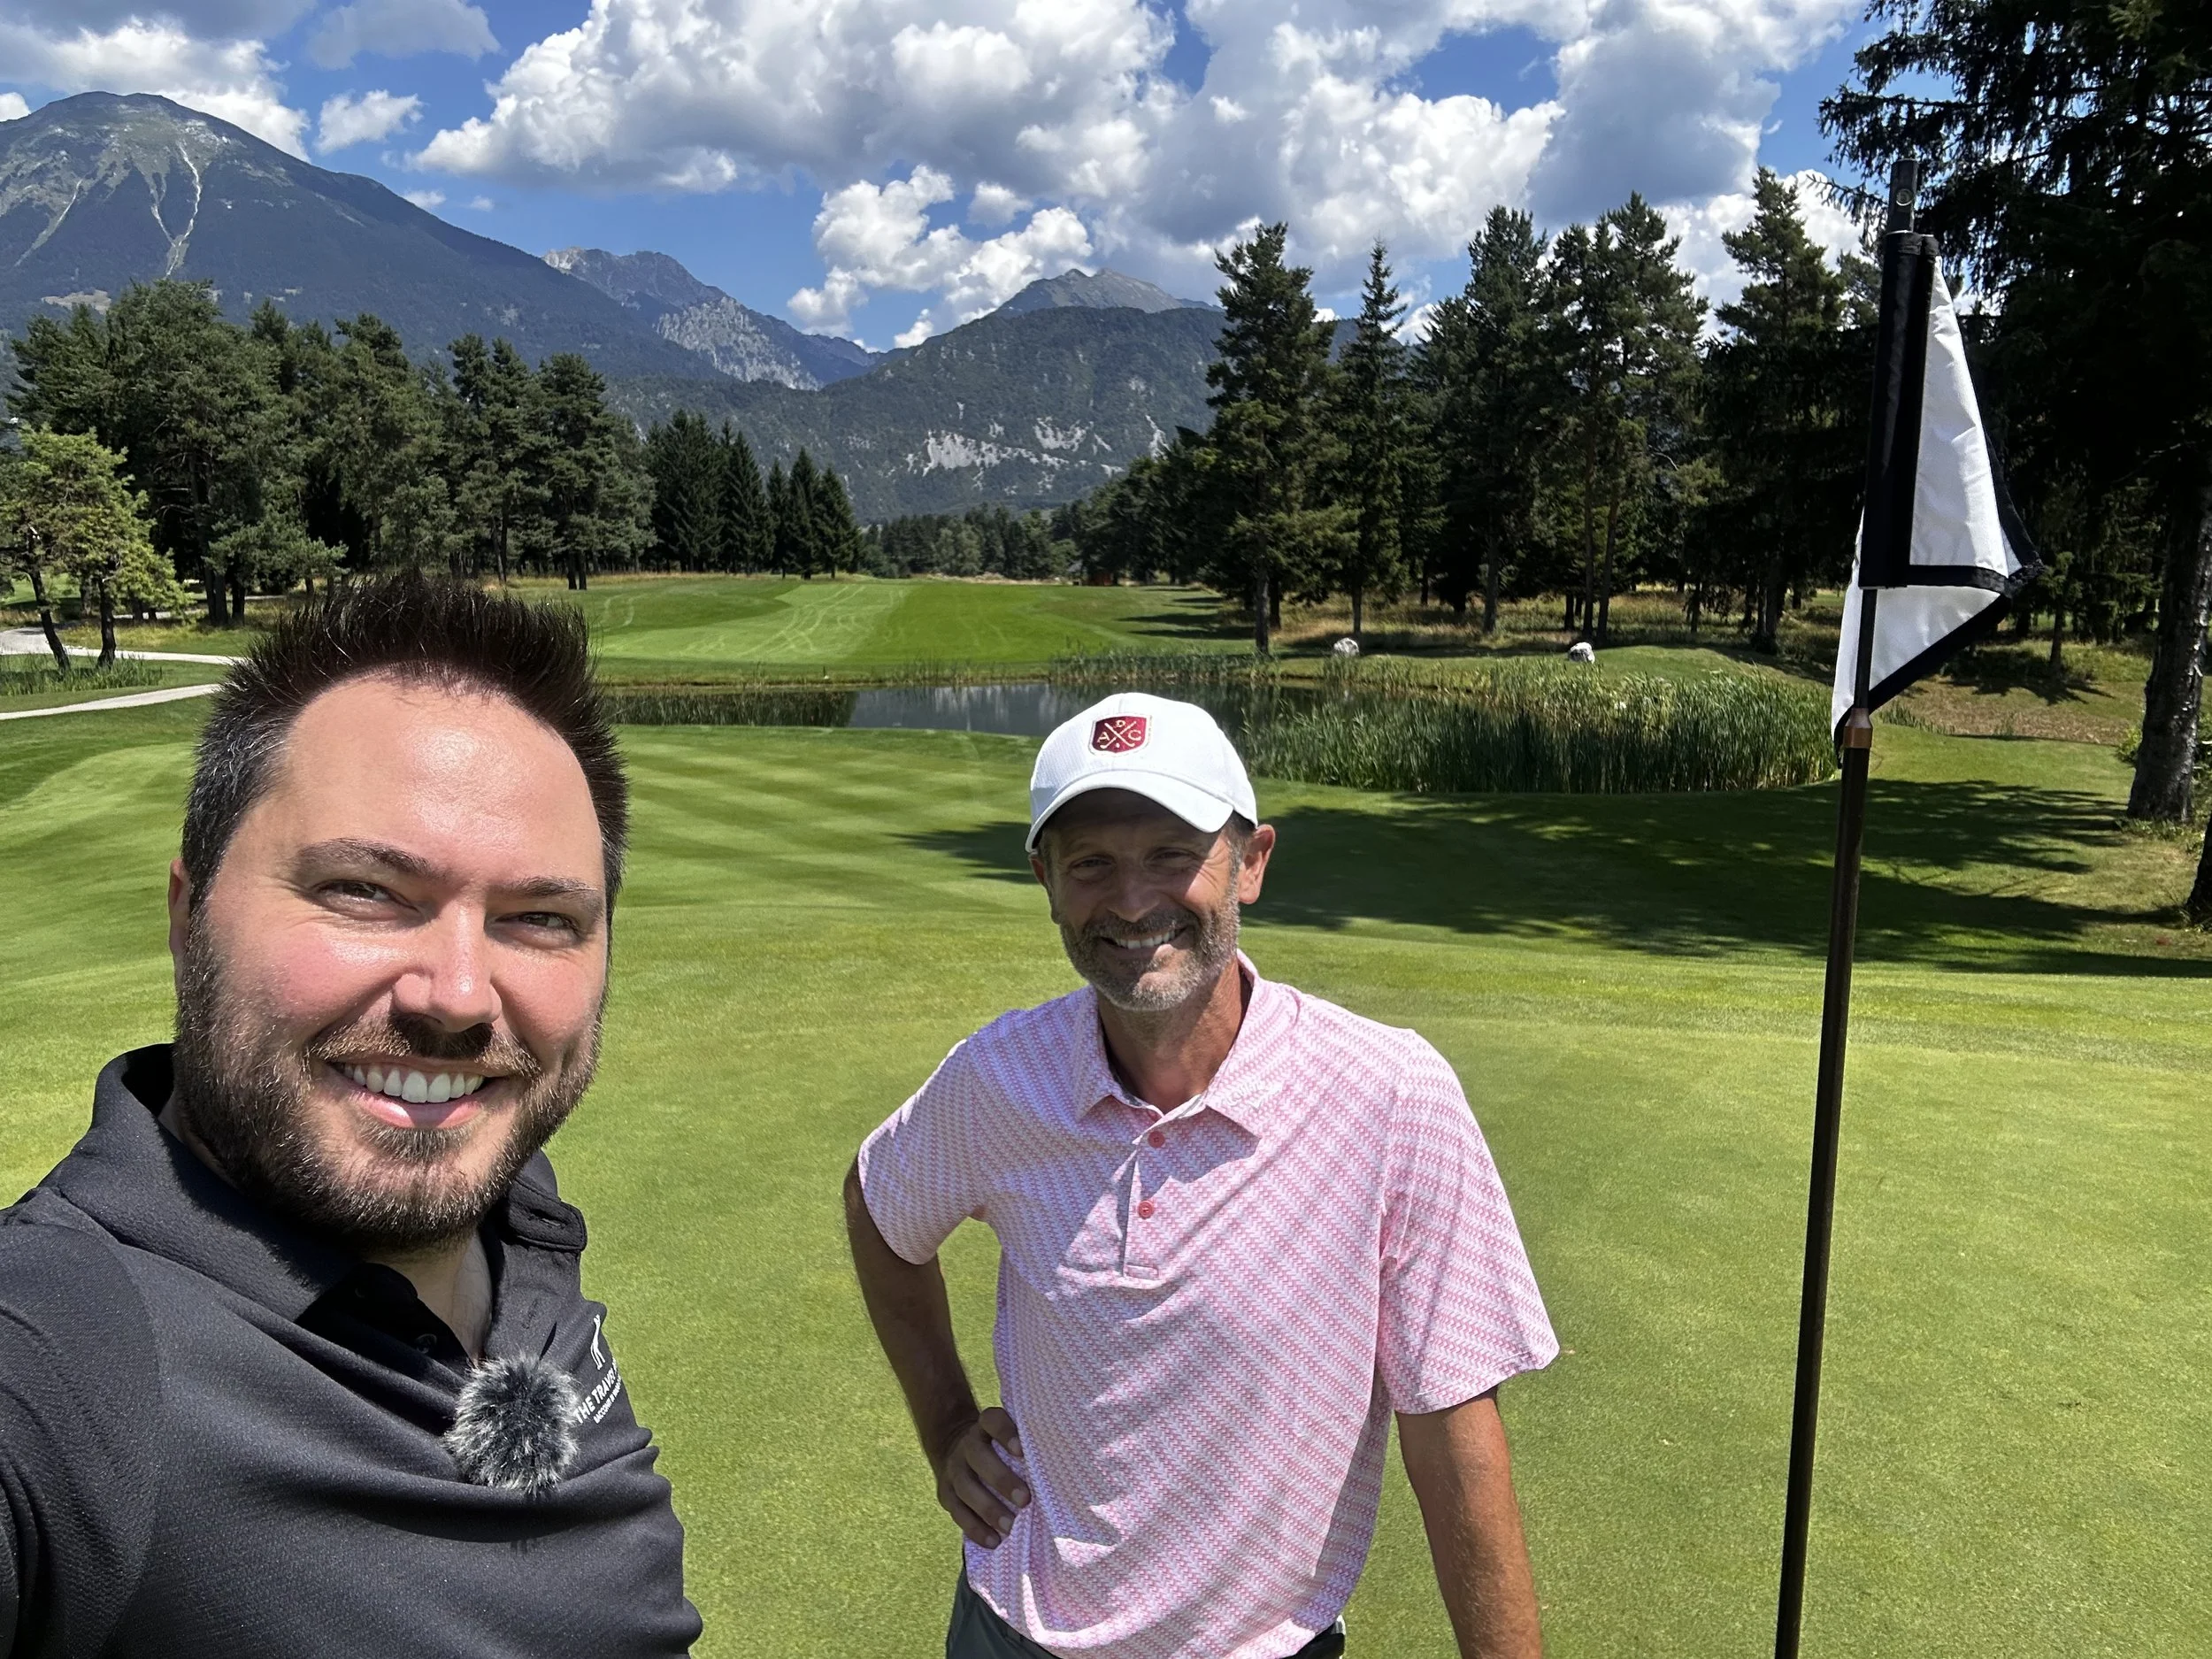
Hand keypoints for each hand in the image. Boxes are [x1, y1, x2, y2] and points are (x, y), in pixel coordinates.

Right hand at [931, 1406, 1029, 1548]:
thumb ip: (1027, 1447)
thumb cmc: (999, 1448)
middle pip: (979, 1457)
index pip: (992, 1421)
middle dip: (1002, 1479)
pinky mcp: (945, 1494)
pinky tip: (993, 1541)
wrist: (954, 1448)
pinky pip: (957, 1512)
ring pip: (966, 1487)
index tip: (1022, 1451)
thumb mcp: (1008, 1437)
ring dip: (989, 1508)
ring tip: (1010, 1527)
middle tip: (1025, 1499)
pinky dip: (975, 1528)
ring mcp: (953, 1469)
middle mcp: (967, 1445)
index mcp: (984, 1427)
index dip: (1005, 1434)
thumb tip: (1065, 1471)